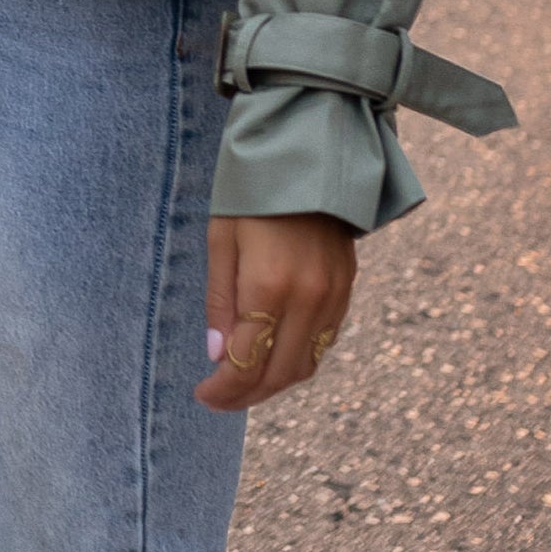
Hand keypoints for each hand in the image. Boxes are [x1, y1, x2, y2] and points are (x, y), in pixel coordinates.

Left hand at [197, 211, 356, 410]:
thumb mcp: (222, 241)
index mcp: (269, 286)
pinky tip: (275, 353)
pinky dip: (298, 358)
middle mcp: (308, 299)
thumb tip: (218, 355)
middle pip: (279, 374)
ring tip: (245, 381)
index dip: (223, 390)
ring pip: (307, 364)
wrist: (309, 154)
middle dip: (247, 395)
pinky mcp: (347, 288)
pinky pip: (324, 341)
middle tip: (221, 397)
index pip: (246, 362)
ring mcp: (333, 296)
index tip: (203, 396)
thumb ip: (221, 302)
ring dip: (275, 382)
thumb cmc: (254, 195)